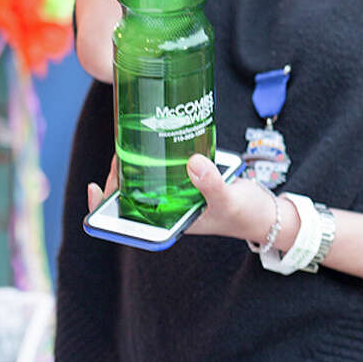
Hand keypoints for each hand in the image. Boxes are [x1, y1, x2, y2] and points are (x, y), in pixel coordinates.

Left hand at [86, 154, 276, 243]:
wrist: (266, 211)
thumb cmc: (245, 216)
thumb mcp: (228, 201)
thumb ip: (211, 184)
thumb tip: (193, 162)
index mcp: (171, 222)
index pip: (128, 220)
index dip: (105, 207)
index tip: (97, 186)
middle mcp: (170, 209)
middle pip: (132, 194)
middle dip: (120, 173)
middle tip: (121, 150)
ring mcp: (179, 194)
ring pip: (146, 179)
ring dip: (136, 161)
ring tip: (131, 141)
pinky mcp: (190, 179)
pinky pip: (167, 168)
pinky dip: (158, 154)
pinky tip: (155, 139)